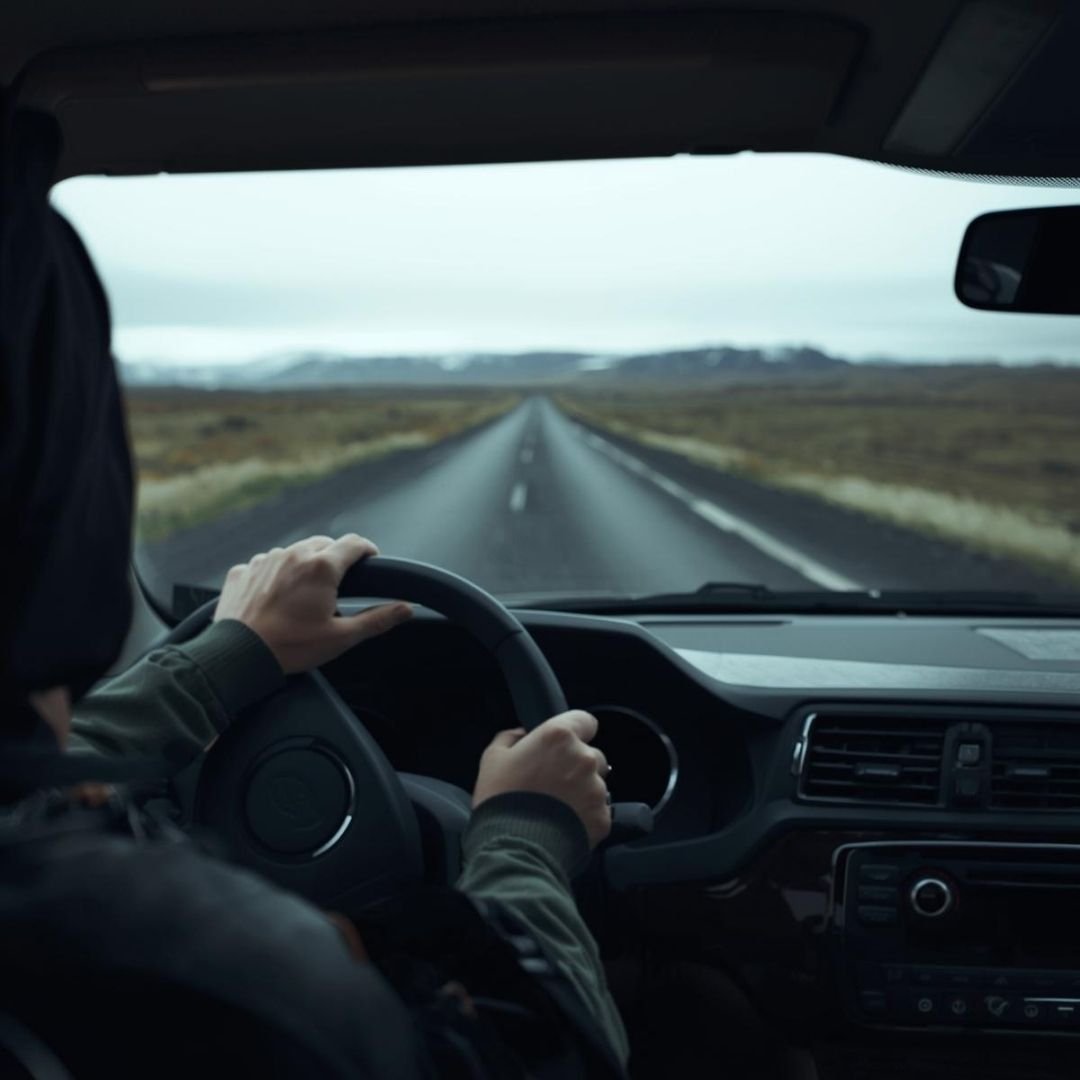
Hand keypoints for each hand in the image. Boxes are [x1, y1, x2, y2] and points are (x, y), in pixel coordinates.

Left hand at [214, 534, 411, 674]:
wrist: (237, 656)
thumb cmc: (290, 648)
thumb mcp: (341, 637)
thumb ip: (378, 619)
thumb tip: (405, 609)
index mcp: (322, 567)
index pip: (355, 543)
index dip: (367, 549)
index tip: (371, 559)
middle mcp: (293, 555)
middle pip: (324, 544)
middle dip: (335, 559)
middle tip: (337, 585)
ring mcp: (264, 561)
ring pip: (294, 552)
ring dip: (304, 565)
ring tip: (304, 596)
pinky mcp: (242, 571)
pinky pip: (266, 565)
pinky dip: (275, 576)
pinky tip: (276, 599)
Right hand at [472, 710, 610, 848]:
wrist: (516, 847)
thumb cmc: (502, 798)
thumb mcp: (493, 759)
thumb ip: (510, 738)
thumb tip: (522, 734)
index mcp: (559, 737)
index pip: (585, 720)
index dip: (576, 730)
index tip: (563, 744)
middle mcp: (584, 758)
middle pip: (592, 754)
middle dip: (577, 765)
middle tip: (554, 782)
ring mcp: (597, 789)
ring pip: (597, 783)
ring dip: (582, 790)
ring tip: (558, 808)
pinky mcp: (603, 817)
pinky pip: (597, 811)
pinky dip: (585, 816)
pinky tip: (564, 824)